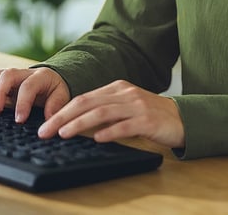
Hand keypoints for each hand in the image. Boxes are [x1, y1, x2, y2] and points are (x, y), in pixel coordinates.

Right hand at [0, 67, 69, 121]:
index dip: (23, 102)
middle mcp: (22, 73)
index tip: (19, 119)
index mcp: (40, 77)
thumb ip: (56, 106)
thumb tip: (50, 119)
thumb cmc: (55, 90)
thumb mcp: (62, 97)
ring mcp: (9, 75)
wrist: (52, 78)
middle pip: (7, 75)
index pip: (28, 86)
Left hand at [37, 80, 184, 148]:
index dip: (63, 110)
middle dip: (63, 116)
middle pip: (88, 103)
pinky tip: (97, 139)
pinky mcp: (148, 120)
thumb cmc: (150, 115)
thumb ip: (105, 110)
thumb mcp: (126, 107)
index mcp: (117, 88)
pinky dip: (109, 132)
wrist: (182, 118)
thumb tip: (75, 122)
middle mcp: (125, 93)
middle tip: (45, 130)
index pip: (84, 98)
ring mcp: (137, 105)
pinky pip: (125, 125)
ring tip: (63, 133)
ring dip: (80, 123)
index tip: (45, 123)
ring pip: (102, 112)